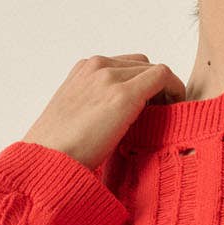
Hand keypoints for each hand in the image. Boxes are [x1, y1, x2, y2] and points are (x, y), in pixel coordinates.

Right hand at [22, 55, 186, 170]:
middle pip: (141, 65)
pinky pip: (163, 76)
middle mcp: (96, 66)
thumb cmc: (59, 149)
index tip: (149, 106)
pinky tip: (176, 109)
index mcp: (82, 70)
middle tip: (162, 112)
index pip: (123, 65)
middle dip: (154, 85)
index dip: (141, 83)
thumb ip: (96, 107)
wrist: (47, 159)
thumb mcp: (76, 117)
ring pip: (153, 69)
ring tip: (167, 115)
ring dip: (164, 89)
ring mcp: (109, 77)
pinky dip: (176, 89)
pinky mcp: (124, 94)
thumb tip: (116, 120)